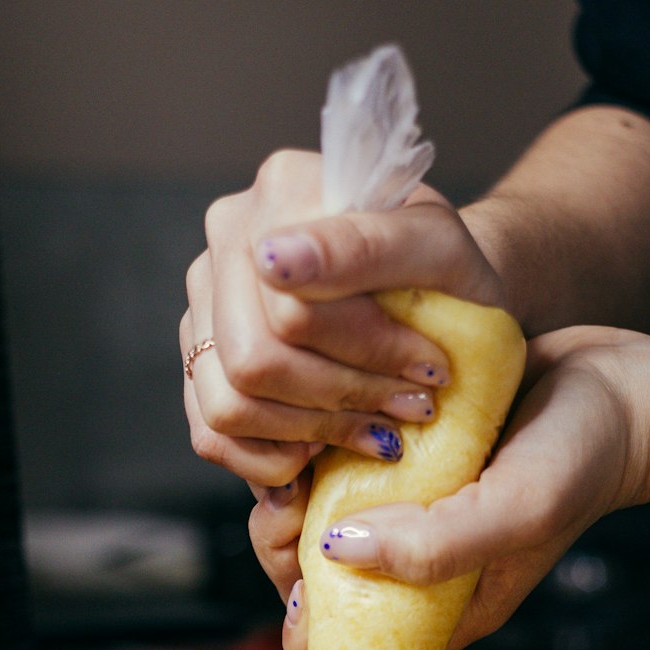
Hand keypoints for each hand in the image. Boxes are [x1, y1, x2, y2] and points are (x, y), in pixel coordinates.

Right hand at [181, 150, 504, 487]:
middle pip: (253, 360)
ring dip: (313, 433)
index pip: (292, 307)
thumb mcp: (438, 248)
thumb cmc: (448, 274)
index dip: (367, 353)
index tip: (429, 369)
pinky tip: (325, 451)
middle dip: (341, 398)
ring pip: (228, 405)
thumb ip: (366, 244)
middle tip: (408, 408)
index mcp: (281, 190)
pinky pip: (211, 435)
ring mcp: (206, 302)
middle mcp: (228, 239)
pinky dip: (275, 460)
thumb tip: (275, 261)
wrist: (445, 302)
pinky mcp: (201, 361)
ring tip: (376, 430)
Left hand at [259, 326, 649, 649]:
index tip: (302, 574)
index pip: (341, 649)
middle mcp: (413, 560)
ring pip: (315, 513)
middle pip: (309, 575)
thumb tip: (338, 550)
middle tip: (294, 494)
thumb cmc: (586, 460)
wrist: (625, 386)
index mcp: (435, 607)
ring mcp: (405, 507)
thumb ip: (434, 544)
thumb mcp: (517, 511)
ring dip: (297, 484)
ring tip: (313, 447)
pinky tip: (328, 414)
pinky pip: (339, 460)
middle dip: (283, 542)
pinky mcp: (404, 455)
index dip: (304, 624)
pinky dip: (321, 442)